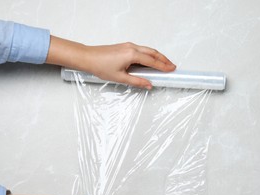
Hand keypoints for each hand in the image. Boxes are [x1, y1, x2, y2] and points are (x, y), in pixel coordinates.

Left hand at [46, 36, 175, 88]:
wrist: (88, 58)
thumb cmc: (100, 66)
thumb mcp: (120, 77)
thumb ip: (137, 81)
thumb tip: (148, 84)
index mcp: (132, 54)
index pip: (152, 61)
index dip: (163, 66)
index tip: (171, 69)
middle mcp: (132, 47)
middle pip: (153, 52)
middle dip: (163, 59)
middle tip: (172, 66)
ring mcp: (128, 46)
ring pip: (148, 50)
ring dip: (157, 56)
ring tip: (164, 63)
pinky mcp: (125, 46)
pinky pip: (141, 49)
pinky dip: (149, 54)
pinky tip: (150, 61)